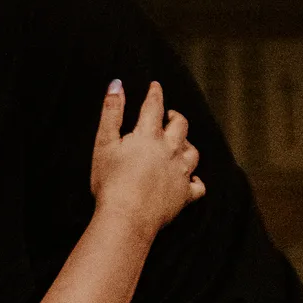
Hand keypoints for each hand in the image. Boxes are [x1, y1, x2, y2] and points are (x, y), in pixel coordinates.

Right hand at [89, 79, 204, 233]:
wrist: (126, 218)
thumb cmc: (110, 182)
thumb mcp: (104, 144)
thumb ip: (111, 112)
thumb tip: (116, 84)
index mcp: (149, 136)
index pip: (154, 106)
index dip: (155, 93)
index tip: (155, 86)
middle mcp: (170, 150)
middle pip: (181, 125)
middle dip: (175, 117)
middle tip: (169, 116)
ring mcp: (180, 173)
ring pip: (192, 152)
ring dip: (186, 145)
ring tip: (179, 144)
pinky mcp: (184, 195)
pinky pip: (198, 186)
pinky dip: (195, 181)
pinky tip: (190, 180)